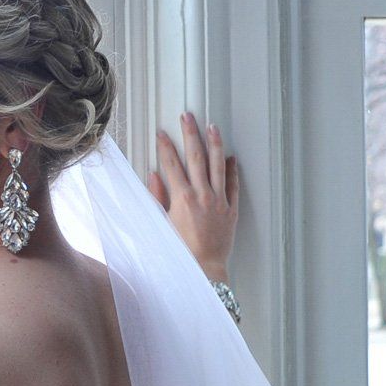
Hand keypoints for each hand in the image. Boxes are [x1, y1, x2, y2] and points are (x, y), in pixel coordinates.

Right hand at [148, 111, 239, 282]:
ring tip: (212, 126)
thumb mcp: (161, 223)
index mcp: (181, 198)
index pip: (172, 164)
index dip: (166, 146)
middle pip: (196, 157)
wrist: (203, 269)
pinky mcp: (231, 210)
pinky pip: (233, 185)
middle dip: (190, 134)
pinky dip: (232, 170)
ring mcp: (219, 201)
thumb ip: (157, 197)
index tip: (162, 132)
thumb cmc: (179, 251)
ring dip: (214, 143)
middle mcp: (202, 195)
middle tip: (187, 116)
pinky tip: (231, 158)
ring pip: (218, 165)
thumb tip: (152, 175)